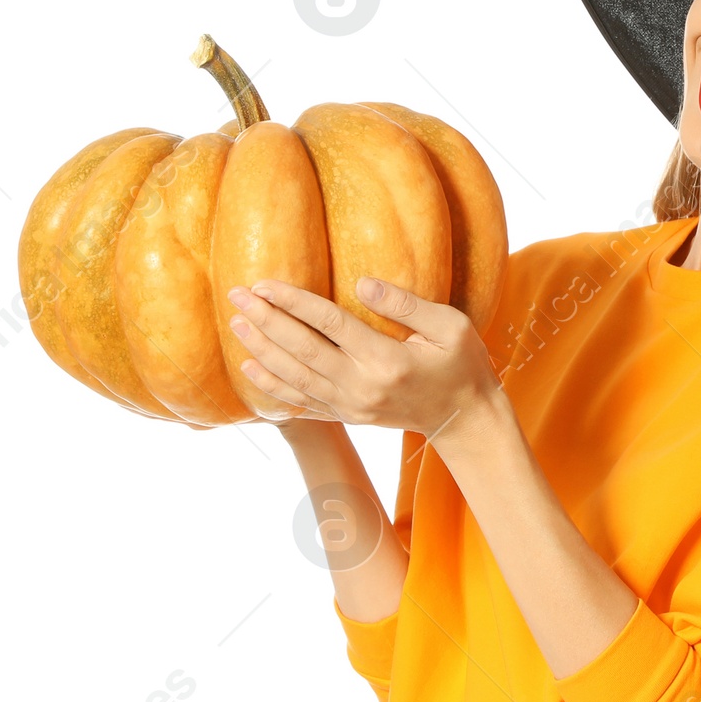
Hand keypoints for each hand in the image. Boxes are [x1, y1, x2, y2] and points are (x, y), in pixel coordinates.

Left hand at [224, 276, 501, 439]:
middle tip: (236, 295)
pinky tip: (252, 367)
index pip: (329, 324)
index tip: (264, 283)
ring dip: (262, 349)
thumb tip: (361, 282)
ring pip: (295, 377)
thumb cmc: (462, 364)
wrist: (464, 418)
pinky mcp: (348, 416)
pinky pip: (302, 402)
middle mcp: (362, 386)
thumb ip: (405, 304)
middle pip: (302, 349)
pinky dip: (273, 386)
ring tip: (237, 324)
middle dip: (266, 320)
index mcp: (387, 360)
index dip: (294, 302)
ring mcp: (352, 406)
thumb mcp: (450, 326)